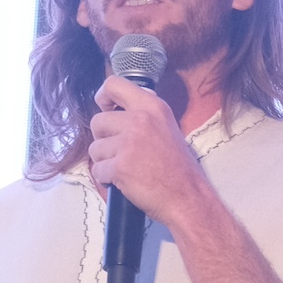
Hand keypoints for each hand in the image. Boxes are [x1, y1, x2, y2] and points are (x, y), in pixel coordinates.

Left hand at [88, 74, 209, 225]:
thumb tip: (115, 109)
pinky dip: (106, 179)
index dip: (103, 97)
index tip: (105, 108)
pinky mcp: (120, 166)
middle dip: (102, 139)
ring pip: (95, 148)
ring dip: (104, 161)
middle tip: (119, 151)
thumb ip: (143, 115)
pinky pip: (98, 170)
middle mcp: (140, 120)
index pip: (113, 85)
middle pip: (97, 121)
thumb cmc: (177, 167)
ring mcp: (129, 143)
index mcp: (152, 107)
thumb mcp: (166, 127)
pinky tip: (123, 181)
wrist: (187, 197)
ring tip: (125, 168)